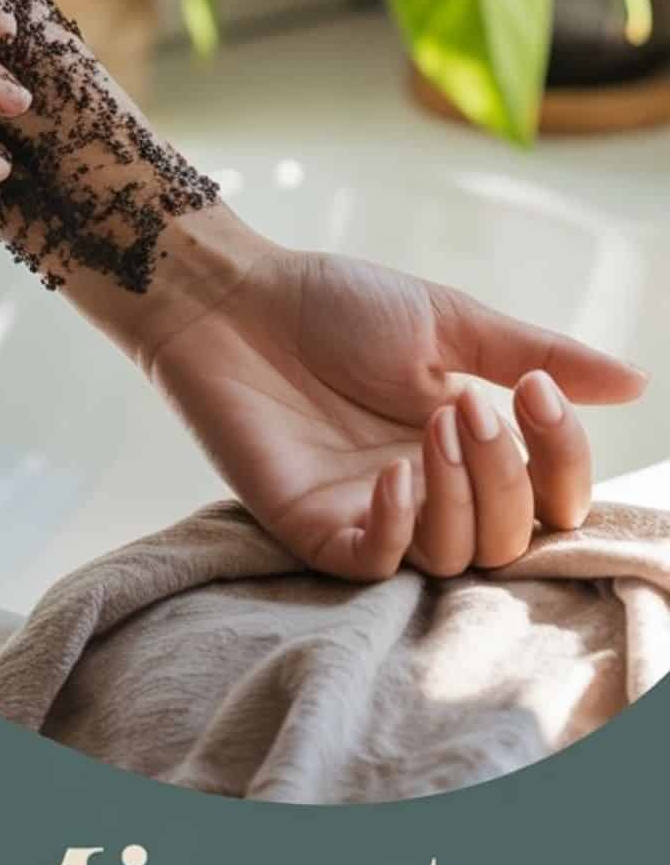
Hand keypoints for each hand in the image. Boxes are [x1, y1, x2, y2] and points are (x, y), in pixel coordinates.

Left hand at [143, 211, 647, 579]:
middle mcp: (432, 492)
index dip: (563, 459)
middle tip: (469, 406)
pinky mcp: (313, 530)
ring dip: (460, 495)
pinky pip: (378, 565)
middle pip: (512, 538)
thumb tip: (636, 383)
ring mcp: (372, 516)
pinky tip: (393, 474)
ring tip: (432, 427)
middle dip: (506, 473)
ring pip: (455, 558)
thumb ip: (536, 352)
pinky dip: (400, 526)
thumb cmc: (334, 305)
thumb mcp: (450, 322)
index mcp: (472, 447)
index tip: (534, 391)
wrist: (234, 299)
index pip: (551, 496)